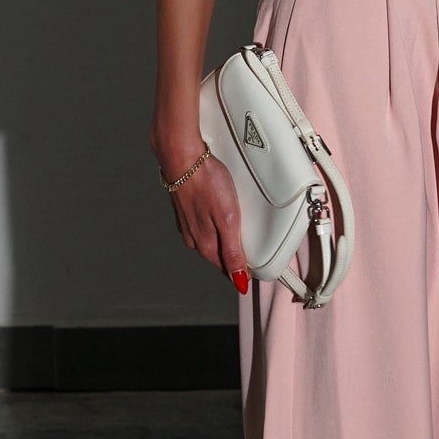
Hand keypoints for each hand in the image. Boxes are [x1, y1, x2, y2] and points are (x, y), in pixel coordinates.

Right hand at [158, 147, 250, 293]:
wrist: (182, 157)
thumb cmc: (206, 182)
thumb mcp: (228, 219)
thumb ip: (233, 251)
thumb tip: (239, 280)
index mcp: (206, 244)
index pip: (227, 269)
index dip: (243, 271)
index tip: (255, 271)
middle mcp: (194, 238)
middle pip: (218, 257)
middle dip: (233, 258)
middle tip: (251, 255)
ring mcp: (188, 224)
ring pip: (209, 242)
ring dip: (222, 243)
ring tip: (237, 238)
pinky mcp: (185, 211)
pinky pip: (202, 226)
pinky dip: (212, 227)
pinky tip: (218, 219)